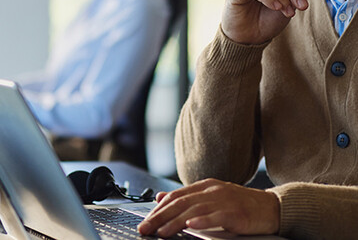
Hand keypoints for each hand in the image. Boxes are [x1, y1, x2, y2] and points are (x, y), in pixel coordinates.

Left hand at [137, 179, 279, 237]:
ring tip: (162, 232)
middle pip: (180, 203)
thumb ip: (187, 197)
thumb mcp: (211, 196)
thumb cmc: (240, 204)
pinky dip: (203, 221)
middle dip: (160, 216)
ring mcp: (224, 201)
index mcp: (204, 186)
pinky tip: (191, 225)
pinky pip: (217, 217)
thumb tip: (161, 198)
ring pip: (194, 210)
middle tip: (146, 228)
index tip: (146, 220)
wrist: (272, 207)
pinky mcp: (236, 213)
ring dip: (175, 222)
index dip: (158, 209)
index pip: (175, 196)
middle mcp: (212, 191)